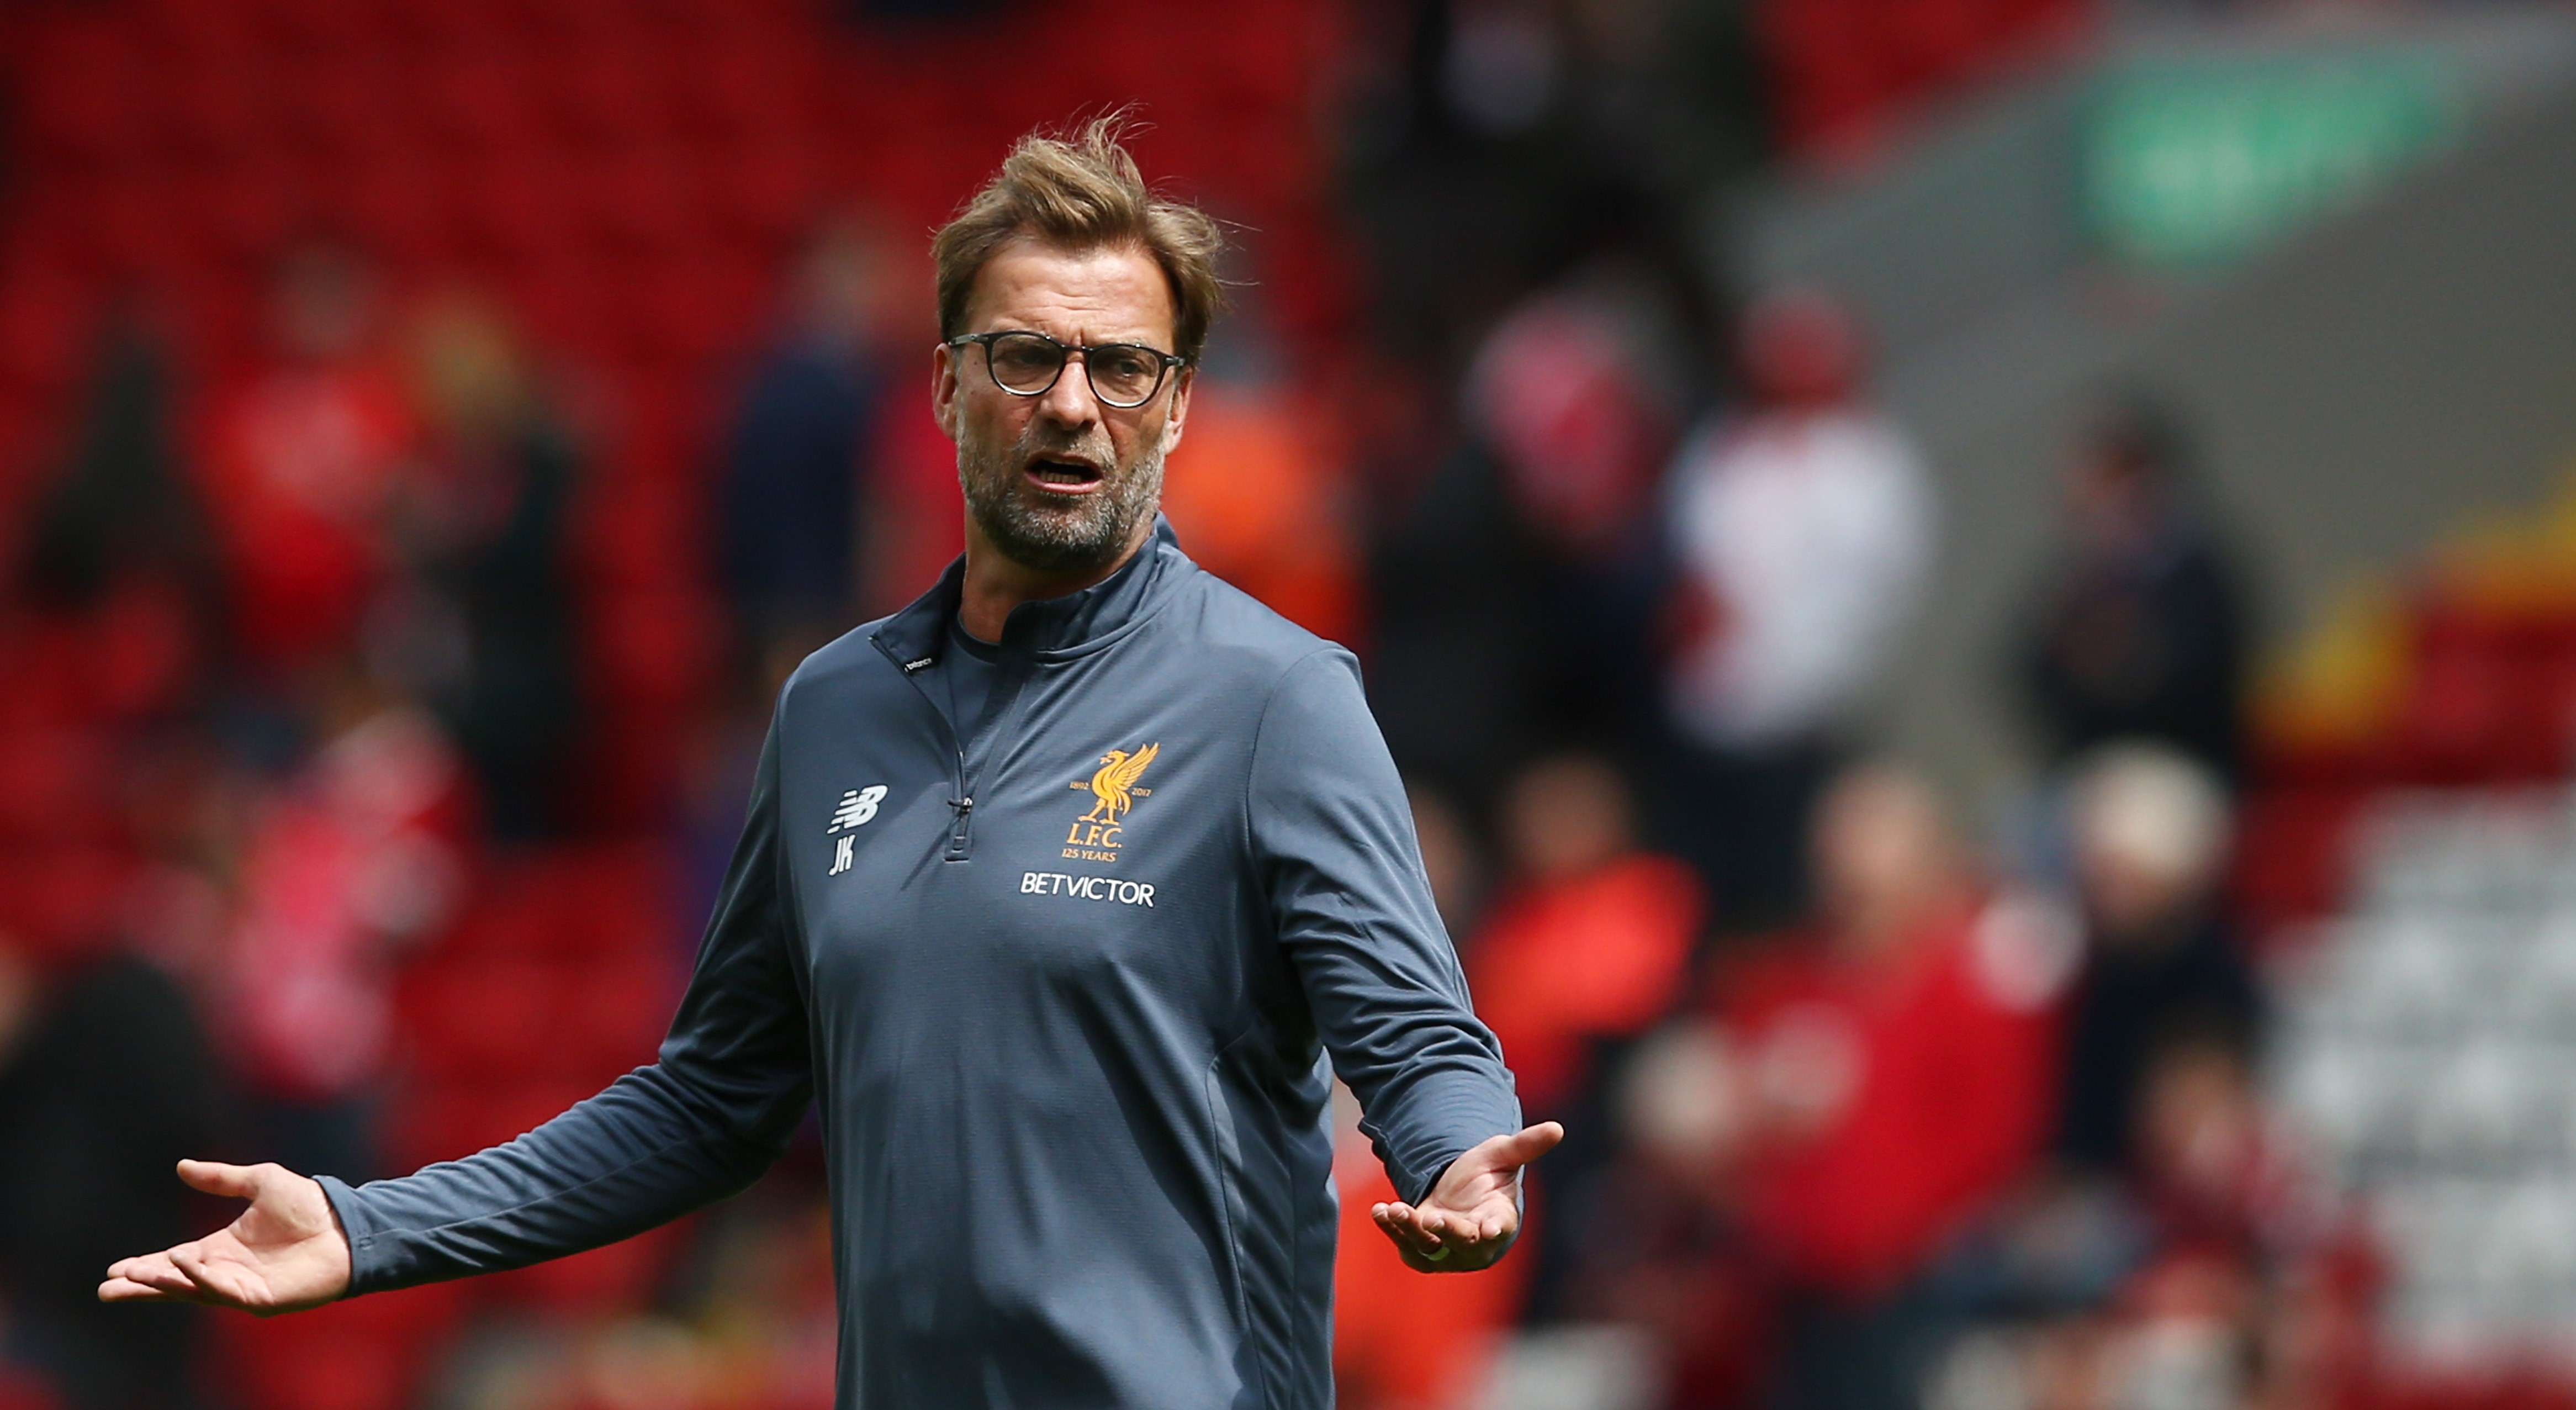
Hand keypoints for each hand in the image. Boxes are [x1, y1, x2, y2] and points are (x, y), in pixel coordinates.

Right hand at [98, 1160, 351, 1315]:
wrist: (347, 1223)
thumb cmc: (310, 1205)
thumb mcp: (260, 1181)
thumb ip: (222, 1177)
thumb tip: (181, 1166)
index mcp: (223, 1249)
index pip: (175, 1260)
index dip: (147, 1264)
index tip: (116, 1268)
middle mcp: (227, 1271)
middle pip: (175, 1282)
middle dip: (143, 1285)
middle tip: (110, 1286)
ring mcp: (243, 1287)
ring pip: (194, 1289)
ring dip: (165, 1282)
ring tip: (134, 1274)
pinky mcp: (262, 1298)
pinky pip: (225, 1292)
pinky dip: (202, 1280)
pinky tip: (183, 1265)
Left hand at [1370, 1121, 1562, 1273]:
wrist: (1459, 1195)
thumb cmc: (1487, 1176)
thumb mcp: (1502, 1155)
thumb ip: (1526, 1145)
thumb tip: (1557, 1128)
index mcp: (1500, 1220)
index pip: (1500, 1228)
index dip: (1494, 1230)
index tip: (1488, 1230)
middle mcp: (1476, 1243)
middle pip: (1464, 1244)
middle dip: (1448, 1233)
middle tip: (1433, 1219)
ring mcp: (1449, 1252)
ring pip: (1430, 1250)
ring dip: (1411, 1231)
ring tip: (1394, 1208)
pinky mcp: (1424, 1253)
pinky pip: (1407, 1248)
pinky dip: (1392, 1231)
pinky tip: (1380, 1211)